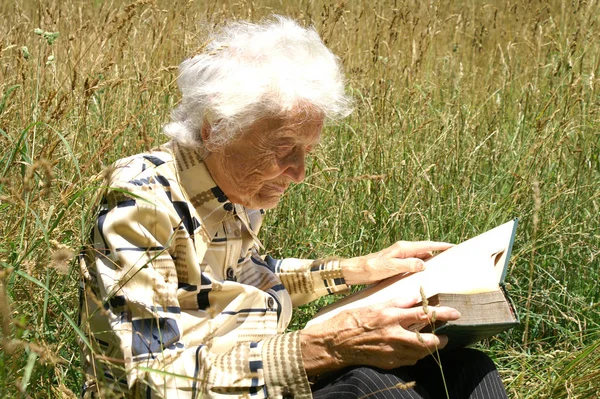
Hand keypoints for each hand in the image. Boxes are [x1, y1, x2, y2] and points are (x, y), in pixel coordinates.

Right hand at [300, 297, 460, 375]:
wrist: (336, 342)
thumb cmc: (351, 320)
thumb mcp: (374, 304)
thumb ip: (397, 301)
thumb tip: (415, 296)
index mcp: (391, 316)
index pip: (423, 313)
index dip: (441, 313)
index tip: (454, 313)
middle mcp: (394, 334)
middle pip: (426, 338)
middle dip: (440, 338)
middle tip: (447, 335)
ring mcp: (392, 350)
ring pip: (420, 352)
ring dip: (430, 348)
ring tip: (435, 342)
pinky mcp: (388, 361)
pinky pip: (408, 360)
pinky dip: (415, 355)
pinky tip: (415, 351)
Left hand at [341, 241, 452, 284]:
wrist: (356, 271)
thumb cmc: (371, 268)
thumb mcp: (391, 267)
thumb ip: (407, 265)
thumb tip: (424, 264)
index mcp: (403, 248)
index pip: (427, 245)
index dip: (441, 246)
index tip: (454, 247)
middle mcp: (403, 250)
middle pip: (426, 250)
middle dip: (439, 254)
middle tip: (453, 260)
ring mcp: (400, 256)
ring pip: (420, 258)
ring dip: (430, 262)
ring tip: (443, 269)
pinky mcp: (397, 264)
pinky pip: (413, 264)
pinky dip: (421, 267)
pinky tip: (425, 275)